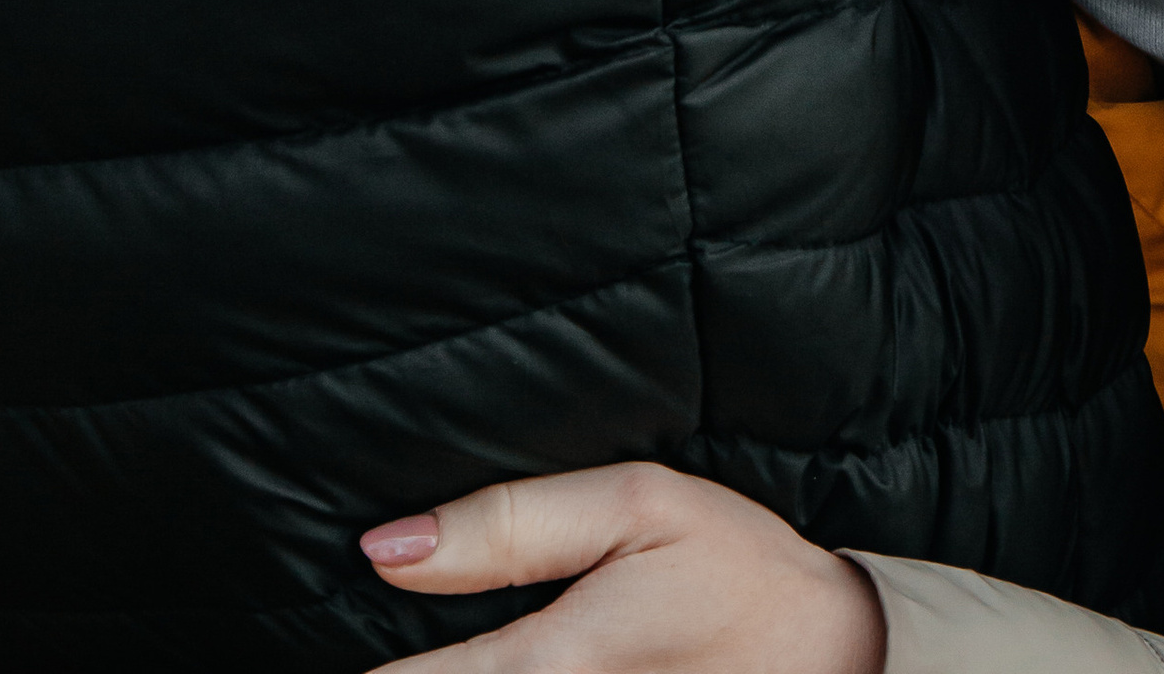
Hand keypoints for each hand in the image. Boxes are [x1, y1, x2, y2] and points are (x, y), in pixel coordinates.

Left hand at [362, 461, 886, 672]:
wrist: (834, 656)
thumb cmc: (733, 568)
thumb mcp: (634, 506)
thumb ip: (509, 525)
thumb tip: (385, 549)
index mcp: (551, 667)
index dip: (369, 670)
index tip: (329, 636)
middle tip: (394, 647)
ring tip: (441, 655)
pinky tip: (496, 666)